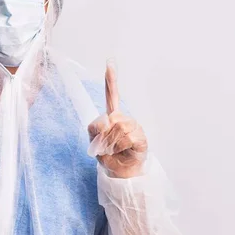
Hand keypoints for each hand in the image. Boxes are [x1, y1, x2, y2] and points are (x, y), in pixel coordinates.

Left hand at [88, 61, 147, 177]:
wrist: (119, 171)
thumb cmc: (107, 154)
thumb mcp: (93, 141)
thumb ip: (95, 128)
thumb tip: (109, 121)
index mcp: (111, 116)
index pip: (110, 95)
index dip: (111, 79)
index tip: (110, 63)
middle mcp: (123, 118)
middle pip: (109, 118)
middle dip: (103, 135)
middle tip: (106, 146)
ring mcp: (133, 126)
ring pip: (118, 128)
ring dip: (112, 142)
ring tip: (115, 149)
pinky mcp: (141, 136)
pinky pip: (127, 137)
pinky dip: (121, 146)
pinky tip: (125, 149)